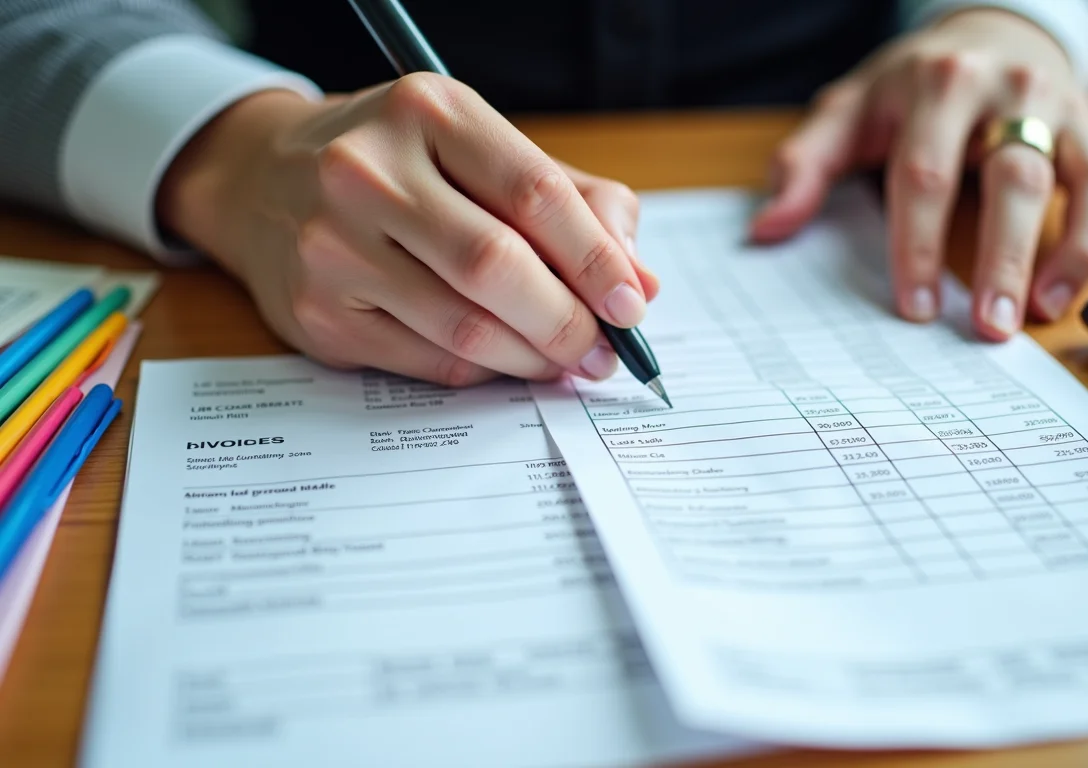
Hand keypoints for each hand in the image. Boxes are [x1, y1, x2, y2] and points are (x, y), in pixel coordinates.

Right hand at [157, 75, 658, 384]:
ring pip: (465, 327)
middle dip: (568, 322)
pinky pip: (428, 361)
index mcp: (428, 112)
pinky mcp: (318, 312)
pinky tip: (504, 360)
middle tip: (603, 350)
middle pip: (497, 267)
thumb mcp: (483, 151)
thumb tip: (639, 282)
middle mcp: (369, 172)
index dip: (595, 259)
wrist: (263, 181)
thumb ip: (576, 204)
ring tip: (565, 361)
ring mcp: (332, 245)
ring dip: (533, 358)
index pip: (534, 192)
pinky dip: (484, 371)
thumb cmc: (400, 166)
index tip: (630, 304)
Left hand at [751, 10, 1087, 339]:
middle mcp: (1015, 92)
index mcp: (940, 85)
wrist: (984, 31)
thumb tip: (766, 231)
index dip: (917, 245)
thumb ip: (804, 165)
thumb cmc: (907, 86)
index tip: (910, 309)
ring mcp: (1070, 111)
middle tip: (988, 327)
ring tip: (1047, 311)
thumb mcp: (846, 110)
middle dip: (1004, 256)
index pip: (927, 173)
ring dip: (1077, 249)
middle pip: (1017, 176)